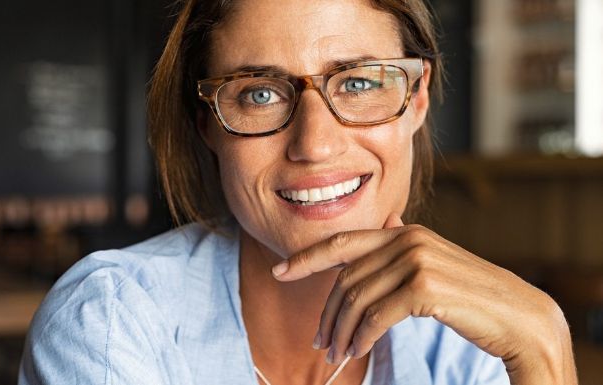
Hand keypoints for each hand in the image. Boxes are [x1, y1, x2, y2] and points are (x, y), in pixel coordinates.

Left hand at [270, 213, 576, 384]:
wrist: (518, 315)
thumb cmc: (472, 294)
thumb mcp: (435, 260)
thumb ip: (405, 242)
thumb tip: (388, 217)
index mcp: (404, 231)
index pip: (343, 243)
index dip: (306, 257)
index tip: (279, 271)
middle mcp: (407, 239)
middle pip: (346, 279)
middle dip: (328, 314)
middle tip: (320, 343)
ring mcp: (416, 260)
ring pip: (357, 299)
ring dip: (341, 332)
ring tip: (336, 353)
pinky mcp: (424, 287)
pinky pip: (376, 316)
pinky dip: (360, 336)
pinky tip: (356, 350)